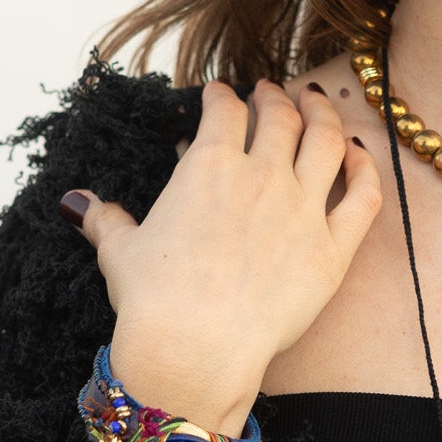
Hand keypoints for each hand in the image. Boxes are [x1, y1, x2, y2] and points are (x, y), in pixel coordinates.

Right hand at [62, 78, 381, 435]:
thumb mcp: (119, 252)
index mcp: (209, 166)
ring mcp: (303, 209)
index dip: (223, 97)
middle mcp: (262, 176)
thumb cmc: (153, 302)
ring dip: (323, 115)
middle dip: (275, 97)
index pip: (224, 111)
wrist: (196, 349)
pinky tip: (361, 155)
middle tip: (271, 92)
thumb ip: (105, 219)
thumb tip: (76, 203)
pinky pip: (364, 195)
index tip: (221, 95)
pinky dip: (366, 167)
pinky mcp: (333, 249)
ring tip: (318, 104)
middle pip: (280, 116)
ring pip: (327, 141)